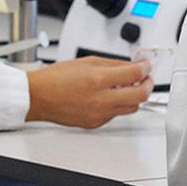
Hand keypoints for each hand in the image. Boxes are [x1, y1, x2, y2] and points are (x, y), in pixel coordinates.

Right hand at [26, 57, 151, 128]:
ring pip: (131, 108)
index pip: (135, 74)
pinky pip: (116, 114)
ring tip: (129, 87)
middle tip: (146, 78)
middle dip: (148, 84)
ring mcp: (99, 114)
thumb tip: (131, 65)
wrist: (38, 97)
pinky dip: (118, 104)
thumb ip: (113, 64)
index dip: (145, 67)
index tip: (146, 65)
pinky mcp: (96, 123)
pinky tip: (109, 96)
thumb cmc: (56, 78)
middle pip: (140, 95)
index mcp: (98, 80)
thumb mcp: (87, 61)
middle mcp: (101, 99)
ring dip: (135, 96)